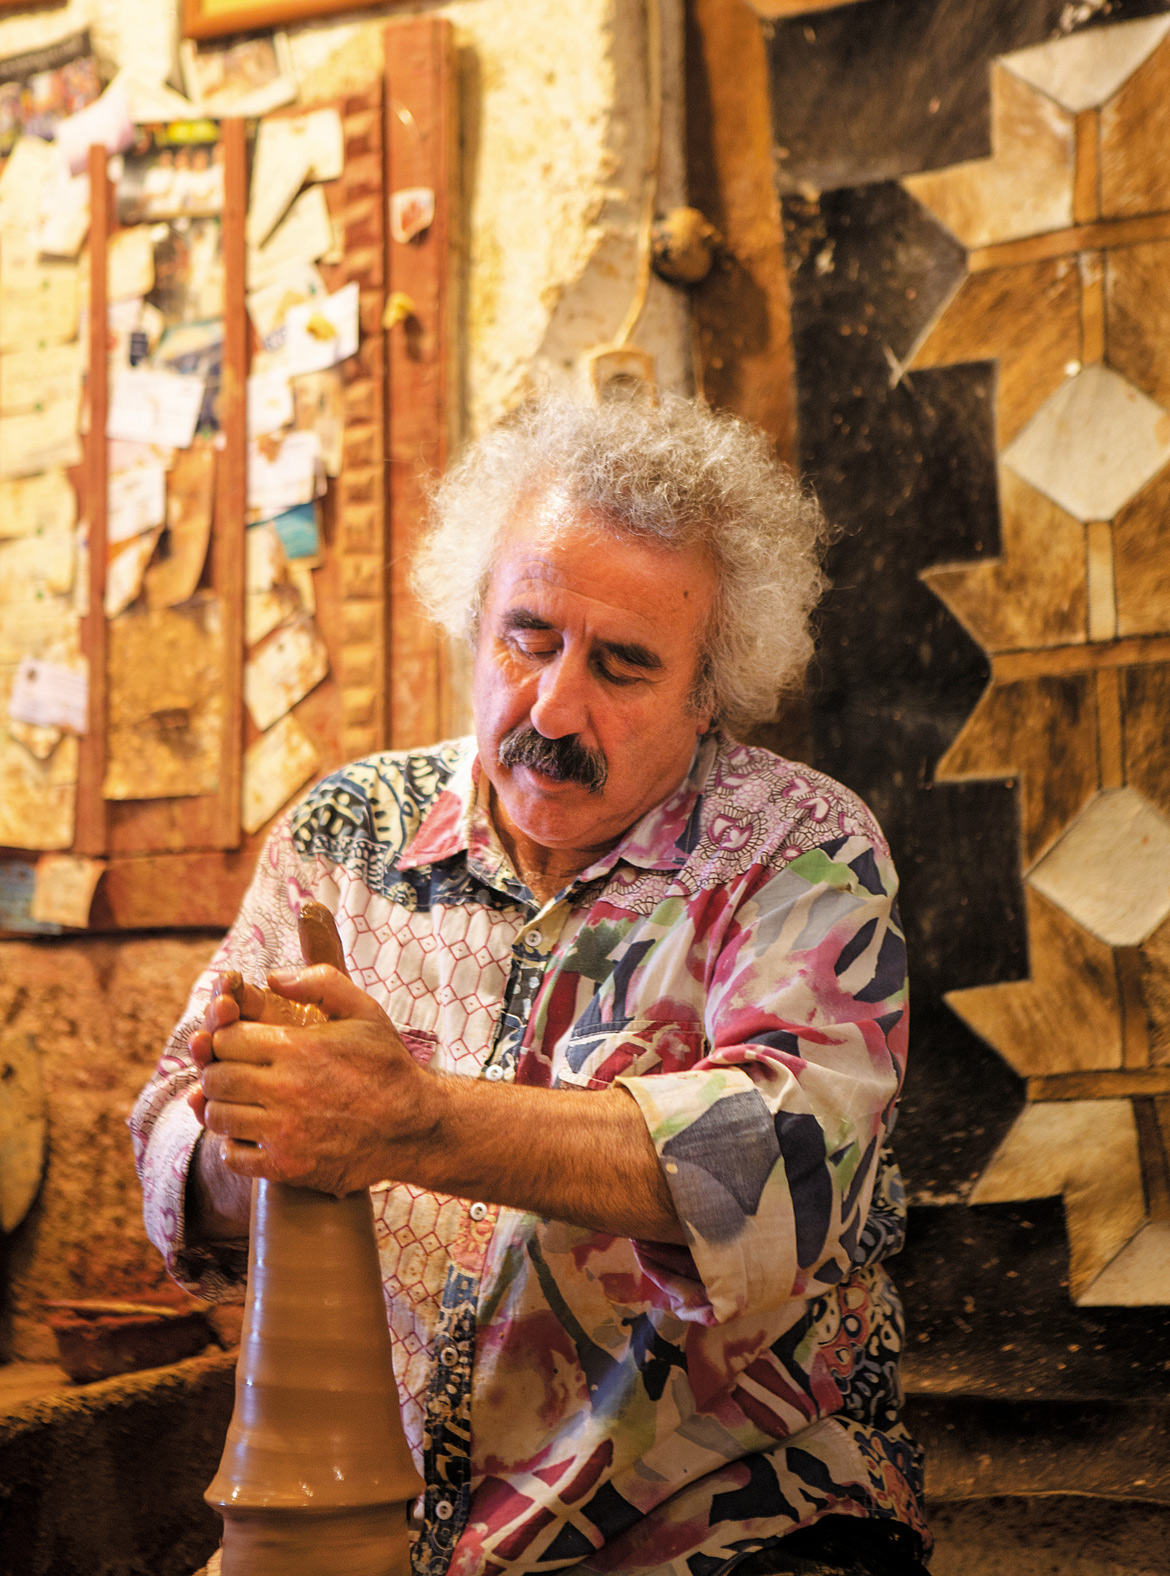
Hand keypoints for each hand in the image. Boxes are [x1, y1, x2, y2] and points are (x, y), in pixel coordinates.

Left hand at [194, 967, 431, 1195]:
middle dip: (219, 1071)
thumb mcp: (364, 1011)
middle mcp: (286, 1089)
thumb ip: (320, 982)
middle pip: (216, 1077)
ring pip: (218, 1116)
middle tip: (236, 1073)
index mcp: (299, 1048)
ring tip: (243, 1102)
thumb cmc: (387, 1066)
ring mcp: (285, 1132)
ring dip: (223, 1107)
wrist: (415, 1127)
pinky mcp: (287, 1166)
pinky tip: (252, 1134)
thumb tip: (273, 978)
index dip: (226, 1037)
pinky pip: (232, 1157)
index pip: (226, 1038)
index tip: (240, 1044)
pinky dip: (233, 1146)